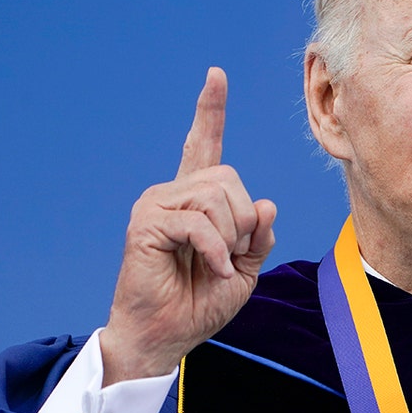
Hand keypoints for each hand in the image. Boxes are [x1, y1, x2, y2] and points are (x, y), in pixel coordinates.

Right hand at [99, 67, 276, 385]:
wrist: (167, 336)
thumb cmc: (200, 303)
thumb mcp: (246, 268)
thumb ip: (258, 235)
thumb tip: (265, 203)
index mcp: (197, 200)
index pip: (205, 146)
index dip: (211, 112)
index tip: (216, 76)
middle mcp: (173, 193)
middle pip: (230, 178)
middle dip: (243, 221)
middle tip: (228, 255)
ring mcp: (156, 204)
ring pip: (217, 197)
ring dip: (230, 238)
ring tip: (214, 264)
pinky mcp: (146, 223)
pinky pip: (200, 223)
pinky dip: (216, 251)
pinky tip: (211, 270)